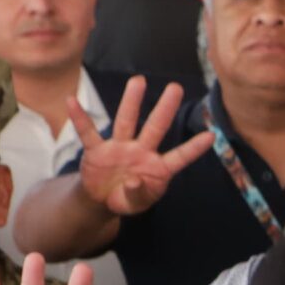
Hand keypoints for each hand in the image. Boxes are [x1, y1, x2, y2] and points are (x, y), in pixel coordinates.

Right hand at [71, 77, 213, 216]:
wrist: (101, 200)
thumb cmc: (126, 198)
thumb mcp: (135, 204)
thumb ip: (138, 195)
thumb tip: (135, 181)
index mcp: (157, 168)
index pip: (179, 157)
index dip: (193, 149)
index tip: (211, 136)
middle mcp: (141, 152)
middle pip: (155, 127)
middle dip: (165, 109)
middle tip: (176, 87)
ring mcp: (119, 148)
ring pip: (126, 121)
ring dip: (131, 102)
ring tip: (138, 81)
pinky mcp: (97, 150)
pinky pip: (88, 132)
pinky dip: (80, 118)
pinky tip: (72, 101)